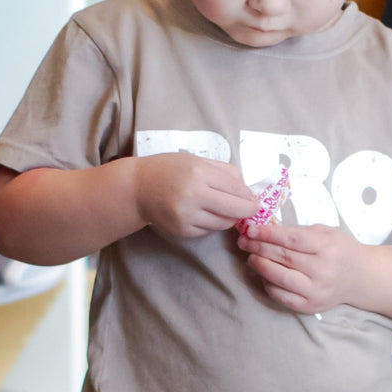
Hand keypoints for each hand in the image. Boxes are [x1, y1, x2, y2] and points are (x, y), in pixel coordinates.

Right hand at [135, 153, 256, 239]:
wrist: (138, 188)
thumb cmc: (169, 170)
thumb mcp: (195, 160)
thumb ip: (223, 171)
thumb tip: (247, 189)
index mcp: (199, 173)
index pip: (236, 188)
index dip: (249, 196)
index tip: (253, 199)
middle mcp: (193, 195)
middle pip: (234, 209)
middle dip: (248, 210)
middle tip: (251, 209)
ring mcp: (187, 216)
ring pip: (223, 223)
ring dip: (230, 218)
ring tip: (225, 209)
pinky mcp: (182, 230)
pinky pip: (208, 231)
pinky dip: (213, 224)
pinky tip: (206, 214)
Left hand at [238, 222, 364, 314]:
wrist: (361, 277)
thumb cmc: (341, 250)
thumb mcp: (326, 232)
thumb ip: (298, 232)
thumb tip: (266, 229)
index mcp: (327, 247)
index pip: (291, 239)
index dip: (267, 234)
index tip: (251, 229)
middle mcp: (323, 271)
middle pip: (283, 257)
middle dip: (259, 247)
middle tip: (244, 241)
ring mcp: (316, 291)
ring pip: (279, 278)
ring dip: (260, 266)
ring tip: (250, 257)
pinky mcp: (310, 306)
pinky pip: (282, 296)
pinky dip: (268, 284)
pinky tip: (264, 274)